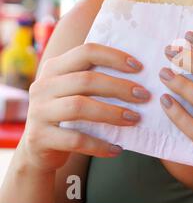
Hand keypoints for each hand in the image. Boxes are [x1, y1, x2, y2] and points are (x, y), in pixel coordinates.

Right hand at [19, 43, 150, 172]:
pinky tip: (118, 149)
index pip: (86, 52)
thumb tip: (141, 75)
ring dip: (112, 113)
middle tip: (144, 96)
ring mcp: (38, 111)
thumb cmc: (69, 115)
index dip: (114, 57)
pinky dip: (99, 145)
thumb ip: (97, 79)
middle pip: (86, 80)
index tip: (139, 67)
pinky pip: (75, 140)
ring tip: (135, 119)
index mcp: (55, 68)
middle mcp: (43, 86)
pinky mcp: (39, 138)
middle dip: (120, 87)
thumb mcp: (76, 92)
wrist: (38, 150)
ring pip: (79, 107)